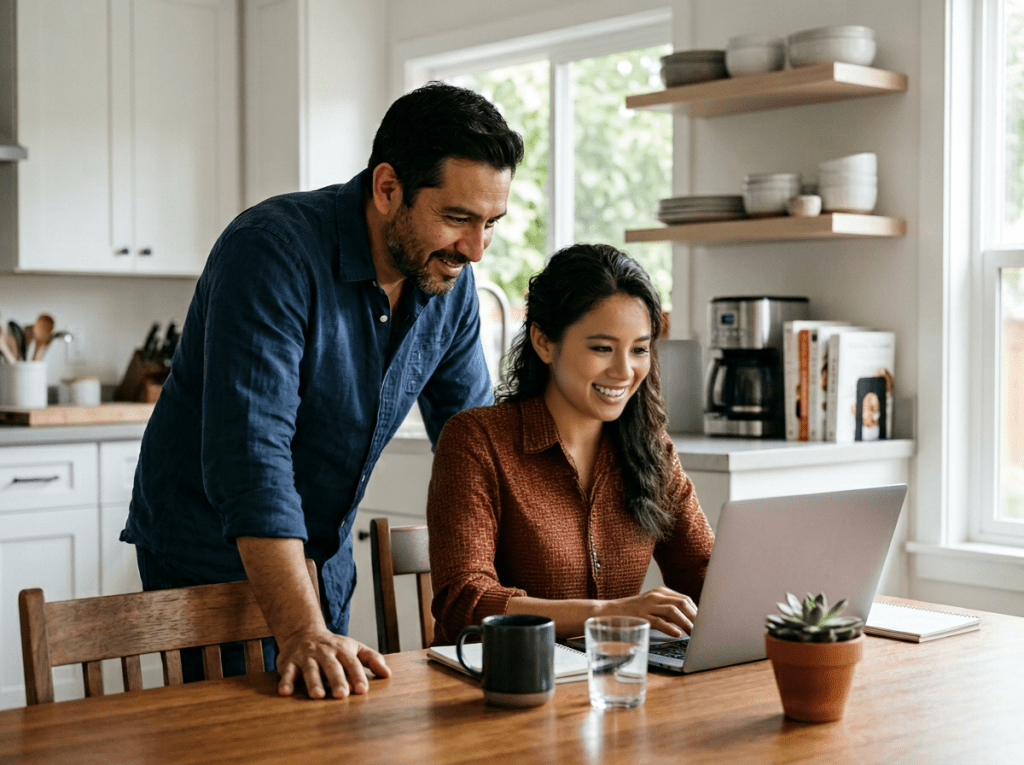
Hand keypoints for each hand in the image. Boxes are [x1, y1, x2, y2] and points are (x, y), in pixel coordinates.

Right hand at [276, 626, 390, 698]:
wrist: (303, 632)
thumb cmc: (334, 646)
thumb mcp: (354, 648)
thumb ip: (371, 659)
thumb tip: (388, 674)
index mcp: (342, 650)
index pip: (352, 663)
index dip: (357, 676)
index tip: (362, 690)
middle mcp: (324, 652)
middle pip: (332, 667)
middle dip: (337, 680)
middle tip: (342, 695)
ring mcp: (306, 656)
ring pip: (310, 669)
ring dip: (313, 682)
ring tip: (318, 696)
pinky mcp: (289, 662)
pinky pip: (287, 672)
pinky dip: (286, 682)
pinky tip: (285, 693)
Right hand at [599, 586, 696, 637]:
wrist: (608, 611)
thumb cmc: (633, 612)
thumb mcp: (652, 607)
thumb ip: (668, 611)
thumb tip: (689, 622)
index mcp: (661, 592)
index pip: (685, 599)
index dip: (697, 611)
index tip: (705, 623)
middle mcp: (656, 595)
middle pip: (682, 603)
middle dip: (695, 617)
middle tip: (703, 630)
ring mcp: (648, 605)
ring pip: (673, 610)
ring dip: (686, 622)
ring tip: (694, 634)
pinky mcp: (641, 615)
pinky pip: (659, 621)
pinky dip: (670, 628)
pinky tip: (677, 634)